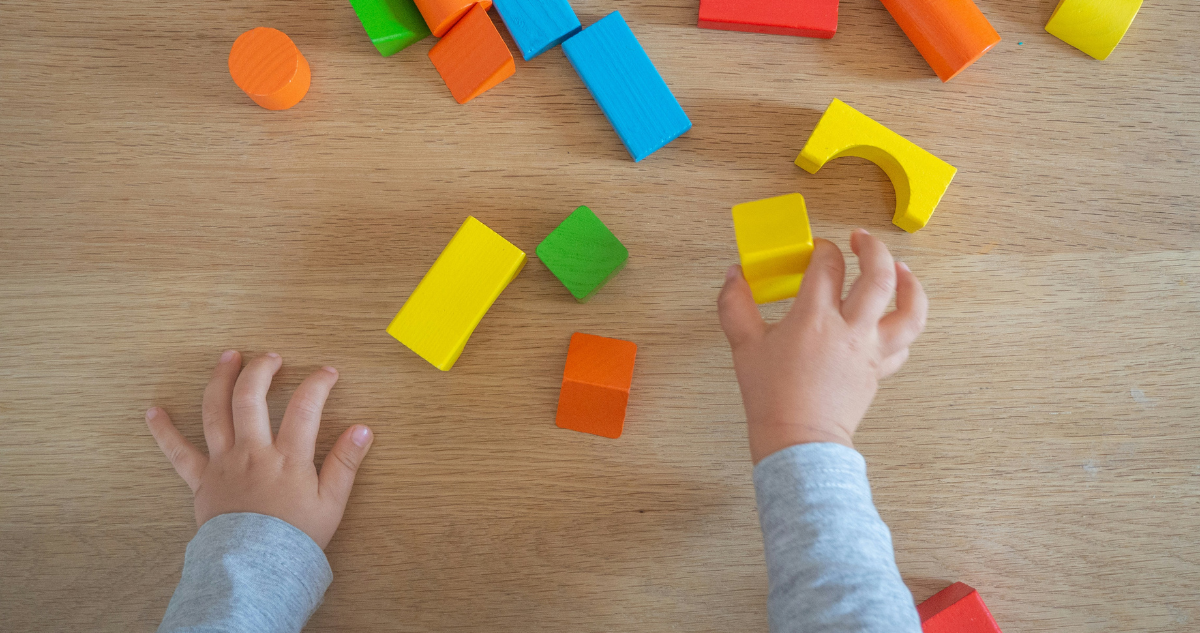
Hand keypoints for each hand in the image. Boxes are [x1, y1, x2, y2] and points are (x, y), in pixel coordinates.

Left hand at [146, 351, 373, 548]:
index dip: (318, 383)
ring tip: (227, 357)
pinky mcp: (202, 480)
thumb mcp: (332, 502)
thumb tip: (363, 430)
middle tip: (271, 357)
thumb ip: (346, 463)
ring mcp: (224, 463)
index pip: (305, 407)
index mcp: (288, 458)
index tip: (328, 372)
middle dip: (261, 369)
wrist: (255, 569)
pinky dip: (164, 431)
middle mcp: (253, 453)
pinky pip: (178, 453)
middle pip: (252, 398)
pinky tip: (154, 412)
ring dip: (220, 380)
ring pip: (216, 412)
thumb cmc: (296, 537)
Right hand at [718, 229, 927, 462]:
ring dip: (910, 284)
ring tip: (901, 270)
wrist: (798, 441)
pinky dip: (903, 326)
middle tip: (861, 239)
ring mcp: (871, 351)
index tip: (815, 250)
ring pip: (910, 310)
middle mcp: (850, 330)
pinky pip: (904, 344)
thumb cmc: (772, 398)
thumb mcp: (744, 347)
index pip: (828, 266)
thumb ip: (735, 305)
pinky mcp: (879, 371)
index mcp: (814, 319)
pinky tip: (893, 317)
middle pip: (879, 276)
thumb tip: (735, 276)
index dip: (822, 249)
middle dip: (873, 249)